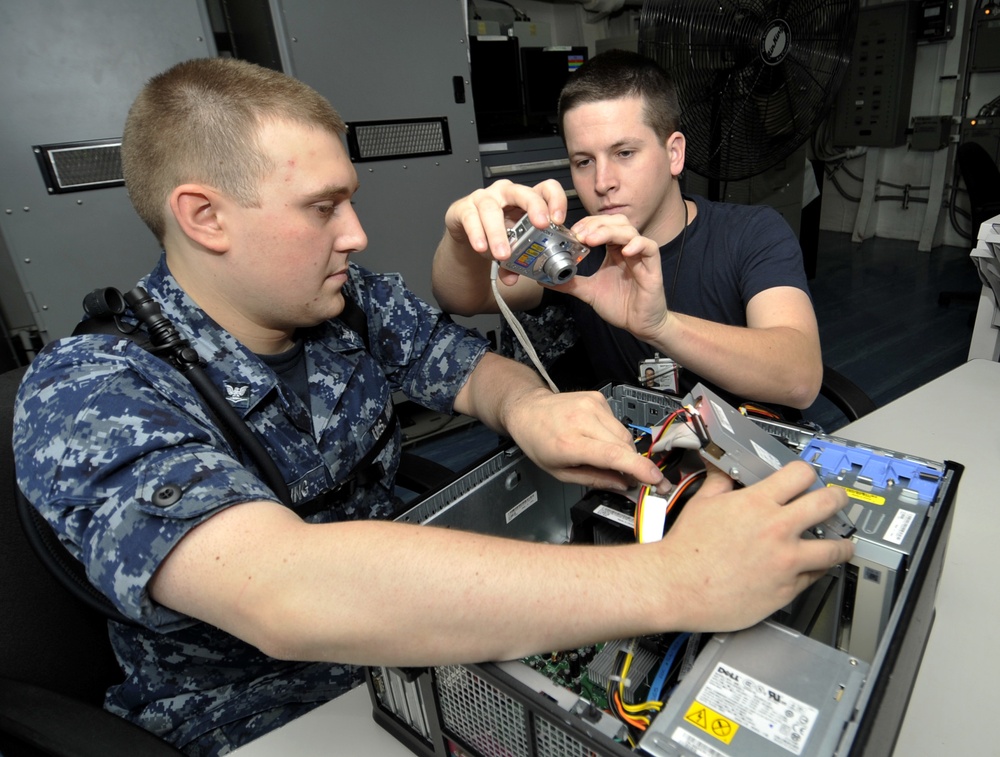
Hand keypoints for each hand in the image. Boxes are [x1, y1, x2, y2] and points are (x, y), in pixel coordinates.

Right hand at [443, 179, 568, 284]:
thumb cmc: (494, 232)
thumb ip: (515, 263)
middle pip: (523, 192)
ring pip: (492, 209)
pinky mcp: (464, 208)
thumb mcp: (512, 246)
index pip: (546, 189)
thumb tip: (514, 278)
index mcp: (525, 200)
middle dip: (535, 207)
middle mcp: (506, 194)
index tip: (559, 220)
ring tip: (503, 255)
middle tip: (541, 225)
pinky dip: (477, 234)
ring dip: (498, 234)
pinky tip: (482, 248)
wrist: (466, 233)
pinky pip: (471, 218)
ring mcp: (484, 198)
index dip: (555, 200)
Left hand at [503, 387, 666, 492]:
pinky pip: (617, 422)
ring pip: (624, 434)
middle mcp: (582, 419)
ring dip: (623, 449)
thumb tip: (624, 485)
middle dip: (632, 464)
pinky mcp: (597, 397)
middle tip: (630, 477)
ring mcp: (591, 405)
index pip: (612, 455)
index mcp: (569, 442)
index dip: (638, 468)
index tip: (655, 479)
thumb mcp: (560, 472)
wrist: (527, 409)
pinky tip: (597, 435)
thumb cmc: (538, 441)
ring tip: (604, 454)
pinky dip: (613, 434)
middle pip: (624, 445)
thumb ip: (595, 480)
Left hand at [557, 214, 669, 339]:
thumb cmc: (620, 305)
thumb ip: (570, 283)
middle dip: (596, 224)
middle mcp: (627, 249)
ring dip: (609, 231)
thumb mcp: (589, 291)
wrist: (639, 324)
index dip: (588, 224)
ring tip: (592, 240)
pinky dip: (637, 244)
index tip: (573, 232)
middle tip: (580, 235)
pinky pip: (649, 247)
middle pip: (616, 222)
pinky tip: (623, 252)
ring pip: (630, 231)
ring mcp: (640, 257)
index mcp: (613, 251)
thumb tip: (545, 279)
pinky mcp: (653, 267)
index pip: (603, 225)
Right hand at [655, 461, 853, 631]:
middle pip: (828, 504)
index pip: (801, 475)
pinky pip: (815, 577)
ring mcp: (786, 562)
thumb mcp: (702, 503)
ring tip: (842, 543)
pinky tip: (812, 568)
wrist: (676, 585)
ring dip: (842, 543)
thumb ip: (721, 483)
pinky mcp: (786, 590)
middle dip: (838, 499)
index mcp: (757, 504)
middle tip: (838, 501)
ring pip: (834, 548)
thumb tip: (723, 468)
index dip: (807, 473)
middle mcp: (777, 530)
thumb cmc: (686, 549)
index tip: (809, 478)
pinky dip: (816, 571)